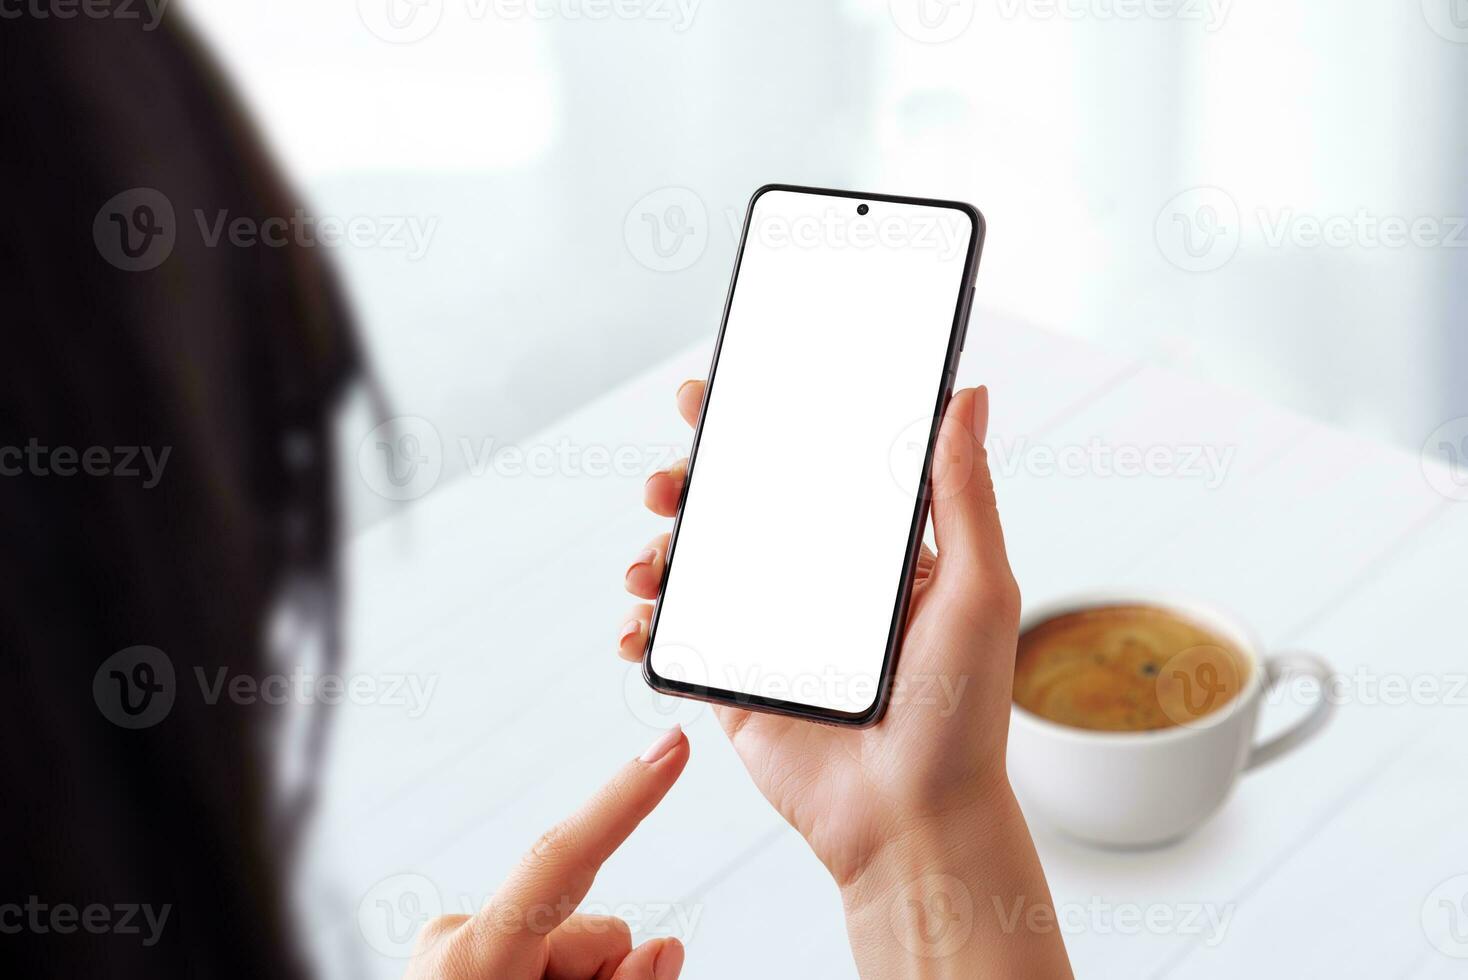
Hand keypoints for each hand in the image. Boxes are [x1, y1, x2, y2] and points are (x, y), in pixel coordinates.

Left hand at [404, 728, 689, 979]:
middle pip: (595, 929)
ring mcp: (446, 942)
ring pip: (573, 942)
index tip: (671, 746)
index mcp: (473, 963)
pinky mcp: (450, 950)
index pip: (561, 859)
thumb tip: (665, 946)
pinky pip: (537, 950)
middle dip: (604, 977)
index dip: (624, 799)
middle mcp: (454, 936)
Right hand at [617, 382, 1071, 977]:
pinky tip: (636, 621)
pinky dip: (644, 624)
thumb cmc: (963, 712)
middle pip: (739, 509)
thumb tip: (972, 394)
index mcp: (872, 554)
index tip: (716, 394)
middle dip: (691, 482)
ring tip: (649, 556)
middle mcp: (816, 585)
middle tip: (669, 476)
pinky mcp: (735, 684)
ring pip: (697, 566)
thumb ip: (963, 492)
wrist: (913, 822)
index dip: (761, 427)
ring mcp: (770, 633)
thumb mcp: (978, 588)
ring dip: (658, 547)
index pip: (809, 469)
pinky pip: (677, 640)